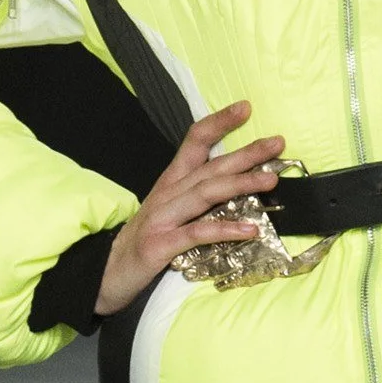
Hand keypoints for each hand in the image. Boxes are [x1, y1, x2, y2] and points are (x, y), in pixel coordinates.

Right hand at [94, 100, 288, 316]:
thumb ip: (197, 199)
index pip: (194, 142)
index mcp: (170, 183)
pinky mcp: (160, 244)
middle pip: (210, 166)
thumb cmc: (144, 243)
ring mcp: (162, 218)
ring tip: (270, 180)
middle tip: (277, 143)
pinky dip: (225, 229)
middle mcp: (167, 194)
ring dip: (240, 184)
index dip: (218, 122)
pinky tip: (250, 228)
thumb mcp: (170, 212)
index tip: (245, 108)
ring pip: (206, 193)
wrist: (104, 274)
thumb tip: (237, 187)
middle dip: (245, 153)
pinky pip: (198, 233)